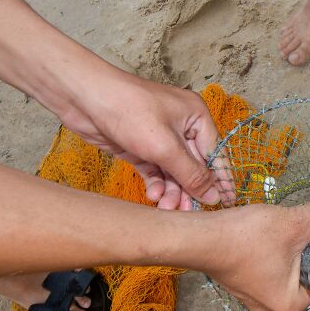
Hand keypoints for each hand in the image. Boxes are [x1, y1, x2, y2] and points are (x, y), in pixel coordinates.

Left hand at [57, 70, 235, 209]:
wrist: (82, 97)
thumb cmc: (128, 110)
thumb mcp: (165, 147)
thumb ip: (191, 174)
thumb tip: (215, 195)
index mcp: (196, 117)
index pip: (215, 154)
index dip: (221, 180)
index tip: (227, 204)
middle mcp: (182, 127)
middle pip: (194, 167)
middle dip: (189, 190)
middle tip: (186, 213)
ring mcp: (160, 138)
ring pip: (174, 172)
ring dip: (171, 191)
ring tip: (164, 207)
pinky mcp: (140, 148)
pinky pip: (155, 171)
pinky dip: (156, 184)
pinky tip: (152, 196)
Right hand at [205, 197, 309, 310]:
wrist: (202, 237)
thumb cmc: (246, 239)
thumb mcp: (293, 222)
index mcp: (290, 305)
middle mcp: (271, 309)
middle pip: (304, 278)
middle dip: (307, 254)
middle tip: (309, 231)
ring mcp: (253, 299)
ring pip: (284, 274)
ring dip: (288, 253)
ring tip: (288, 232)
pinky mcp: (241, 284)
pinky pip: (266, 271)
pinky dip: (270, 255)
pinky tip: (269, 237)